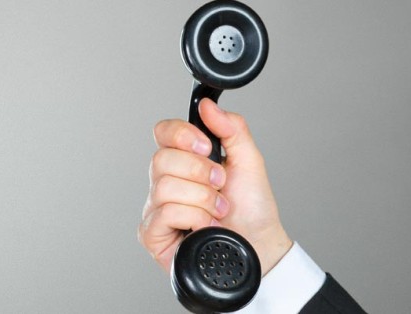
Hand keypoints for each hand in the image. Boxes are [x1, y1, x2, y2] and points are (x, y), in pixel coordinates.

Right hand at [138, 98, 291, 275]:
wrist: (259, 245)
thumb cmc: (251, 209)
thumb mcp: (249, 161)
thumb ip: (232, 128)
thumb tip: (207, 106)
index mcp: (183, 160)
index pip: (162, 132)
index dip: (182, 135)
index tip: (206, 146)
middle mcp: (164, 181)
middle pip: (161, 159)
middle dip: (200, 172)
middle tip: (221, 185)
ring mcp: (155, 207)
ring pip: (165, 187)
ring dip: (202, 199)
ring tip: (218, 210)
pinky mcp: (152, 233)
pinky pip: (164, 213)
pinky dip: (193, 217)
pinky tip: (204, 226)